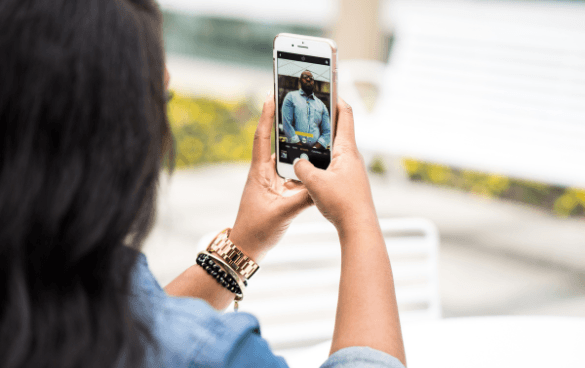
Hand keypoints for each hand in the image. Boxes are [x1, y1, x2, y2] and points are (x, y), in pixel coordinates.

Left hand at [230, 92, 312, 261]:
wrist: (246, 247)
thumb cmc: (257, 230)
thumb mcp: (283, 212)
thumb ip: (304, 198)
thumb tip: (323, 184)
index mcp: (259, 172)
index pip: (262, 138)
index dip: (266, 116)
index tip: (271, 95)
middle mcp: (264, 173)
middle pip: (274, 142)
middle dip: (283, 123)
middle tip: (295, 105)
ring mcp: (270, 182)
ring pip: (284, 158)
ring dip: (294, 145)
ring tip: (309, 129)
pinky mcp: (276, 191)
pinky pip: (290, 173)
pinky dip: (301, 166)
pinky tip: (313, 163)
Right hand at [293, 98, 376, 232]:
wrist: (359, 228)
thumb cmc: (342, 203)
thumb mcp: (315, 183)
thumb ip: (302, 168)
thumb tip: (298, 161)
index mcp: (347, 150)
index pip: (345, 115)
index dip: (336, 99)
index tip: (327, 88)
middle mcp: (352, 157)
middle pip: (338, 130)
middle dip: (324, 120)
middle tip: (309, 111)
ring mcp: (351, 170)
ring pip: (334, 149)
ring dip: (321, 143)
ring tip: (304, 139)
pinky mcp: (348, 182)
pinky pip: (333, 165)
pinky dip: (322, 160)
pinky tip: (310, 168)